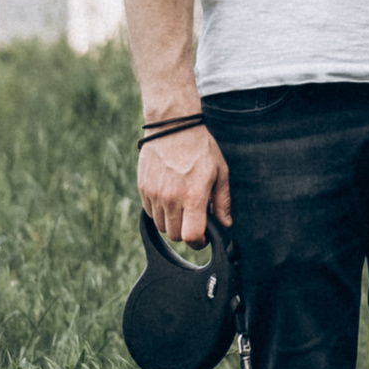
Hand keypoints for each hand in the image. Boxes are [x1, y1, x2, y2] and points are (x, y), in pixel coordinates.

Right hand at [139, 119, 230, 243]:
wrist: (173, 126)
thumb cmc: (200, 147)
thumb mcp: (220, 172)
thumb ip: (222, 202)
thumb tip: (225, 224)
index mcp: (193, 196)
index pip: (191, 236)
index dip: (198, 242)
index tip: (203, 237)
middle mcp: (171, 198)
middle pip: (175, 235)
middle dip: (186, 232)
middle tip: (193, 219)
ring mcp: (154, 194)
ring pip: (161, 226)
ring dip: (172, 222)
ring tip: (181, 205)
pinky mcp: (143, 189)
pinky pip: (150, 213)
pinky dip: (159, 212)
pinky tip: (169, 197)